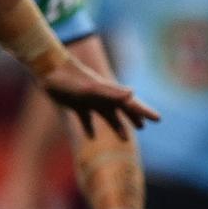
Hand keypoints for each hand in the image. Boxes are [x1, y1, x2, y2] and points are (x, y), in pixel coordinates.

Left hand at [42, 55, 159, 139]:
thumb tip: (133, 94)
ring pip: (107, 116)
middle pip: (122, 110)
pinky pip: (86, 119)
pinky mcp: (76, 104)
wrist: (49, 69)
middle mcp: (103, 97)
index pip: (131, 105)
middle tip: (144, 127)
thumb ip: (111, 92)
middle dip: (134, 117)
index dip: (145, 112)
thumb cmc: (70, 79)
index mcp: (109, 94)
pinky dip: (90, 127)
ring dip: (117, 126)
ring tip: (125, 138)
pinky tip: (91, 137)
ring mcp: (90, 100)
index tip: (158, 119)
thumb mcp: (91, 88)